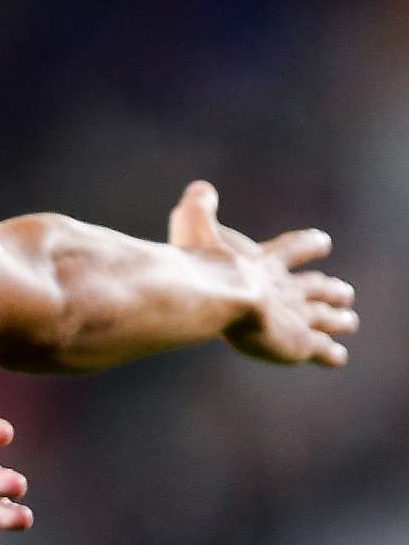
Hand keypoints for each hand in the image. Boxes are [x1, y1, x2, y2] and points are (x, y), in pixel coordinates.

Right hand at [168, 180, 358, 365]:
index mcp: (264, 262)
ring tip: (351, 320)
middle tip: (345, 291)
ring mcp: (296, 315)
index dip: (308, 245)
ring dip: (339, 319)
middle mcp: (286, 288)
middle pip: (315, 287)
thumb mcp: (192, 224)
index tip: (323, 242)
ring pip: (325, 317)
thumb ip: (198, 207)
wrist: (219, 295)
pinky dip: (331, 352)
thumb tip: (199, 188)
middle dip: (329, 288)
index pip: (293, 249)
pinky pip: (321, 350)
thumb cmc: (201, 261)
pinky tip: (338, 356)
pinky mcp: (298, 342)